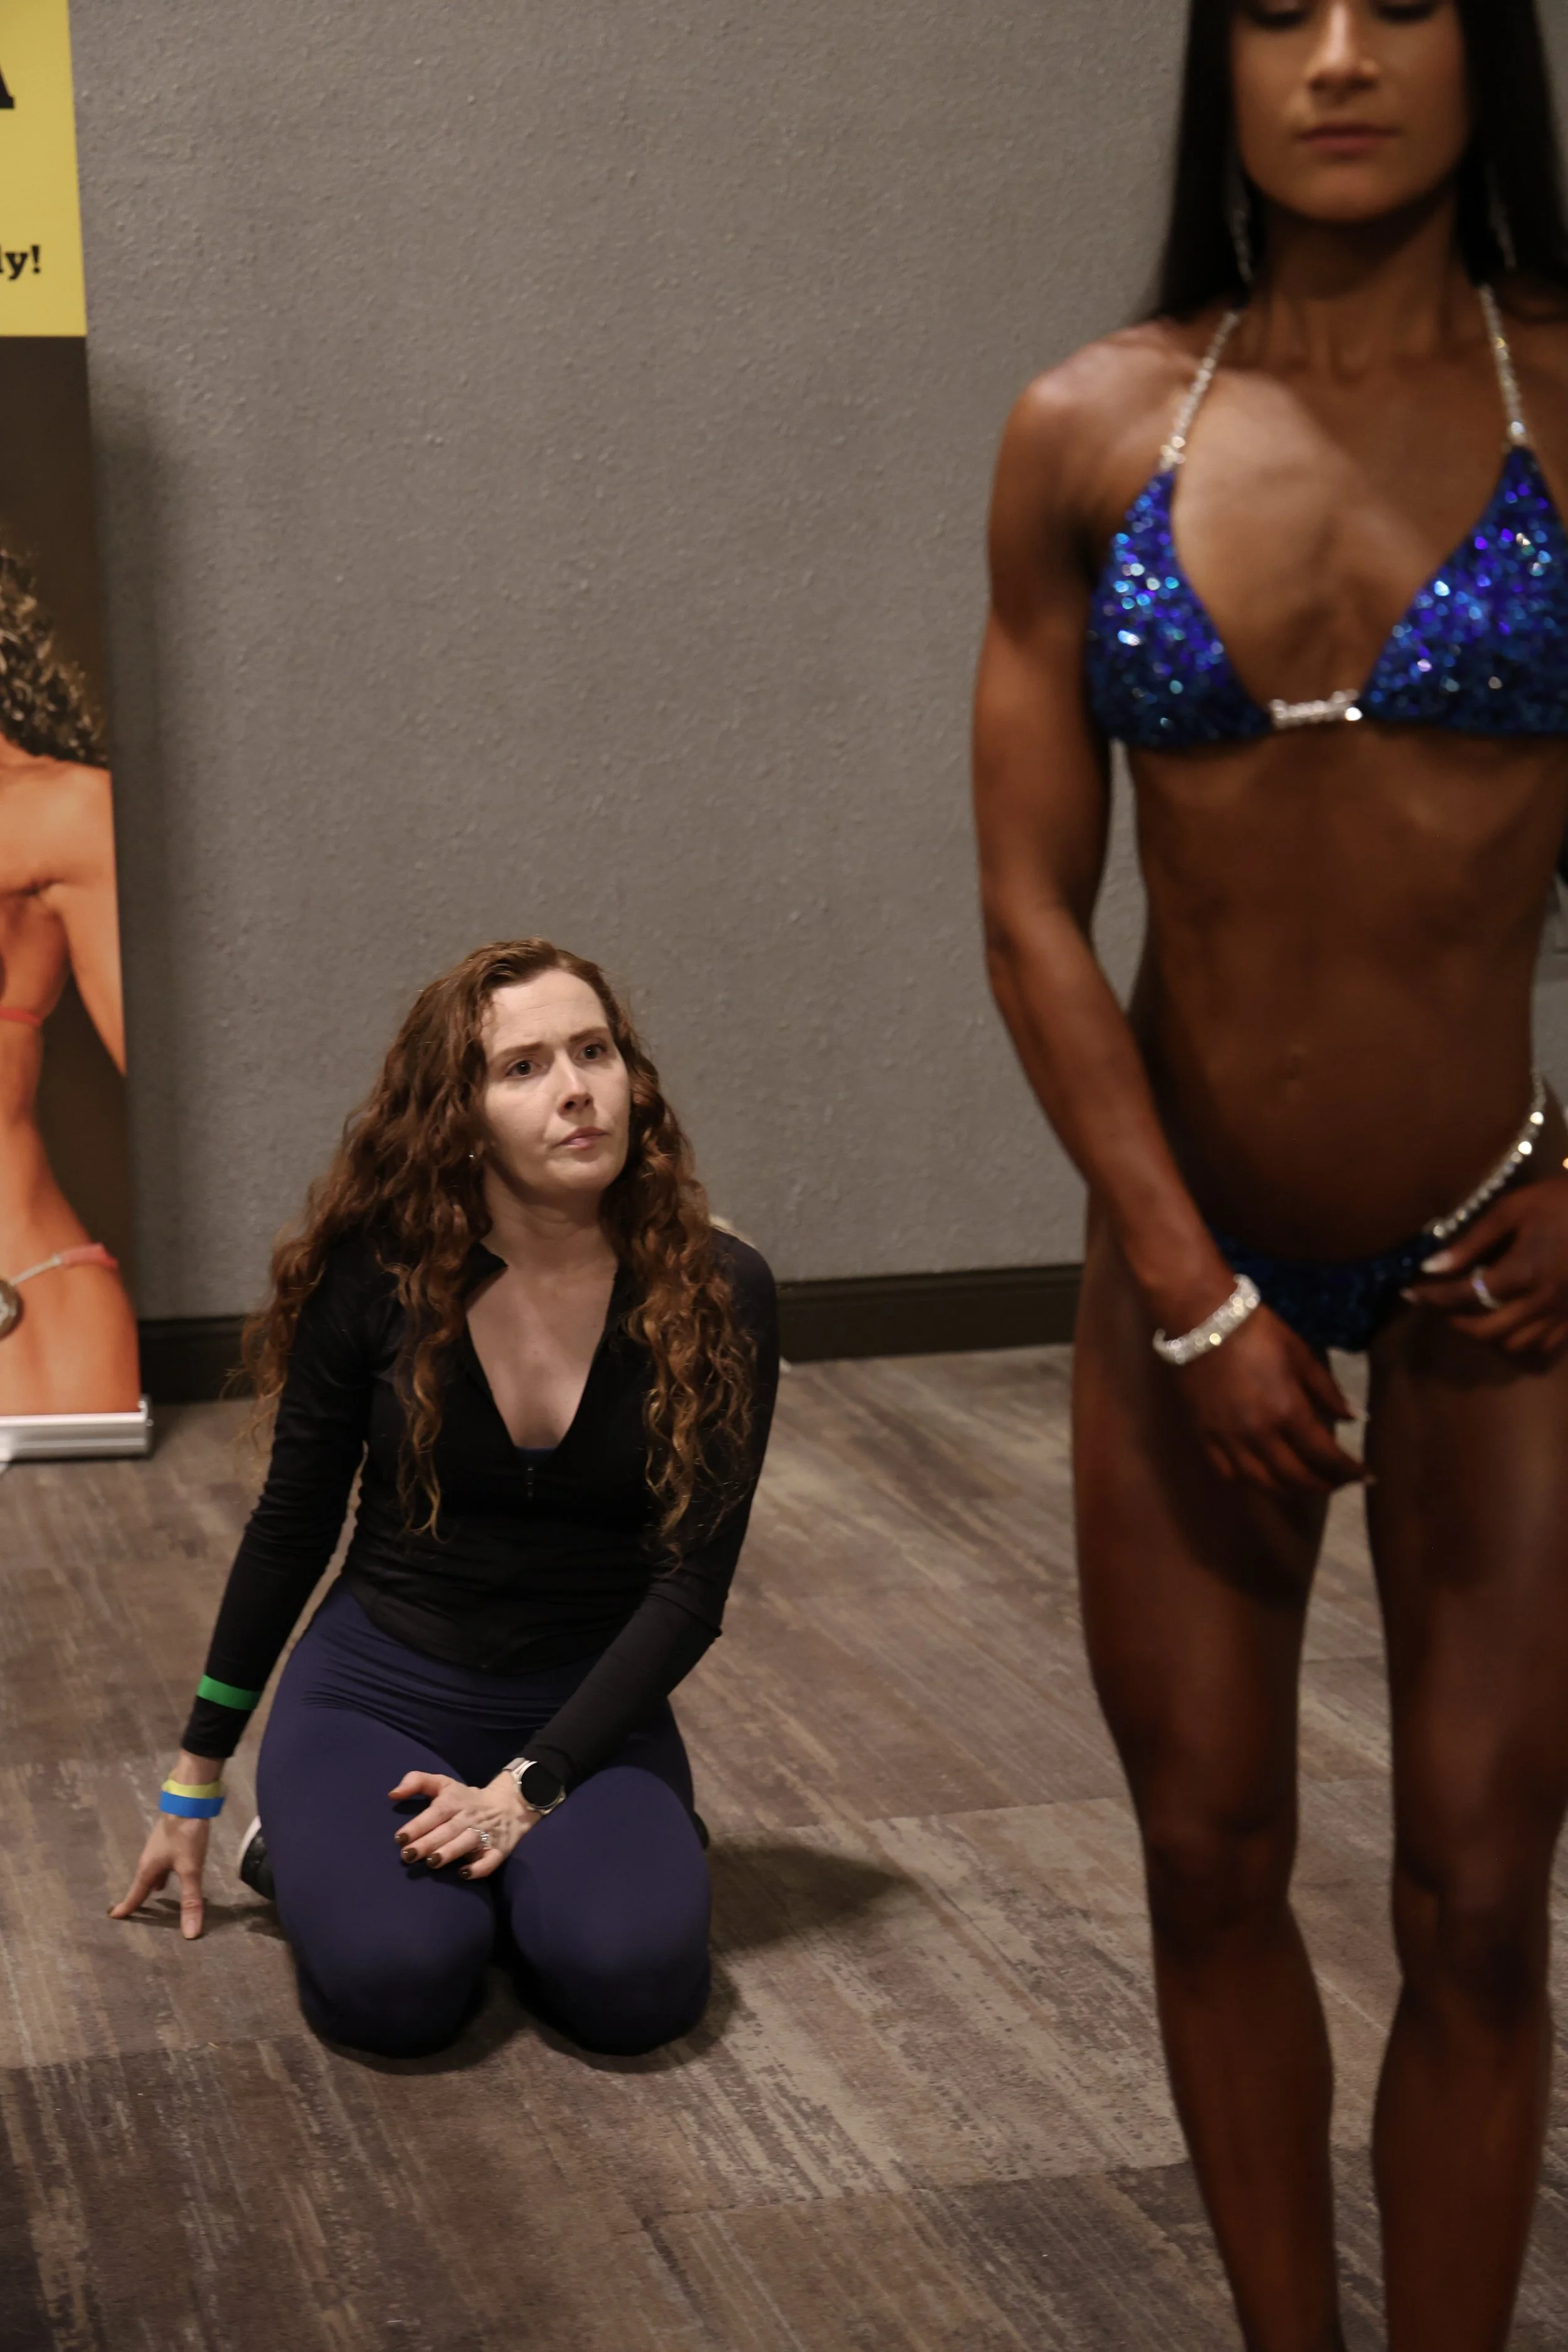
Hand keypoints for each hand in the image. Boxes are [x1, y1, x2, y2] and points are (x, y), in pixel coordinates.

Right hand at [110, 1815, 211, 1939]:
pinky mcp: (170, 1839)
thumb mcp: (190, 1870)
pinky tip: (172, 1871)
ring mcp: (159, 1847)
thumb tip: (189, 1934)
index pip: (136, 1894)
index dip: (127, 1908)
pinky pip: (163, 1862)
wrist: (189, 1799)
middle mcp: (149, 1859)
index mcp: (148, 1869)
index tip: (114, 1917)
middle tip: (135, 1911)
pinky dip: (164, 1872)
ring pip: (153, 1872)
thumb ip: (191, 1900)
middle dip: (140, 1897)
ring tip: (156, 1895)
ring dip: (153, 1884)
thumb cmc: (185, 1834)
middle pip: (143, 1883)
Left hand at [390, 1769, 533, 1881]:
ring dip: (450, 1852)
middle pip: (448, 1830)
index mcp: (454, 1801)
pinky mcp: (499, 1849)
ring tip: (432, 1862)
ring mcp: (485, 1834)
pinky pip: (490, 1860)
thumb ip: (417, 1782)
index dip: (418, 1825)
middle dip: (428, 1843)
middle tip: (408, 1855)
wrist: (509, 1804)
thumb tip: (392, 1794)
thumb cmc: (465, 1798)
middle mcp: (469, 1817)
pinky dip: (479, 1868)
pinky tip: (464, 1874)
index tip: (399, 1837)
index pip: (435, 1813)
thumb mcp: (443, 1783)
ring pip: (467, 1842)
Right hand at [1169, 1302, 1366, 1494]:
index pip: (1326, 1455)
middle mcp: (1259, 1435)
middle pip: (1297, 1477)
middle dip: (1324, 1485)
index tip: (1366, 1475)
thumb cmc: (1257, 1332)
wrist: (1201, 1320)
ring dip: (1290, 1491)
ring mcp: (1229, 1440)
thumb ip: (1327, 1391)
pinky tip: (1264, 1479)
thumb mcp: (1300, 1355)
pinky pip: (1229, 1474)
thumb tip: (1354, 1417)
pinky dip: (1252, 1483)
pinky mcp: (1205, 1437)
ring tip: (1306, 1486)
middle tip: (1339, 1483)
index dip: (1349, 1470)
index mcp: (1288, 1411)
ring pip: (1263, 1484)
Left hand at [1403, 1177, 1567, 1358]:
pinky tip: (1511, 1323)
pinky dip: (1520, 1342)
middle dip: (1456, 1322)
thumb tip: (1432, 1265)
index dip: (1432, 1297)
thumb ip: (1472, 1241)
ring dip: (1487, 1336)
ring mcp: (1562, 1313)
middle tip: (1441, 1306)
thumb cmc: (1562, 1201)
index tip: (1410, 1292)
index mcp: (1521, 1272)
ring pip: (1515, 1345)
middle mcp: (1540, 1301)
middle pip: (1486, 1330)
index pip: (1464, 1295)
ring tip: (1473, 1315)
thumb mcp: (1512, 1210)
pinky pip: (1544, 1346)